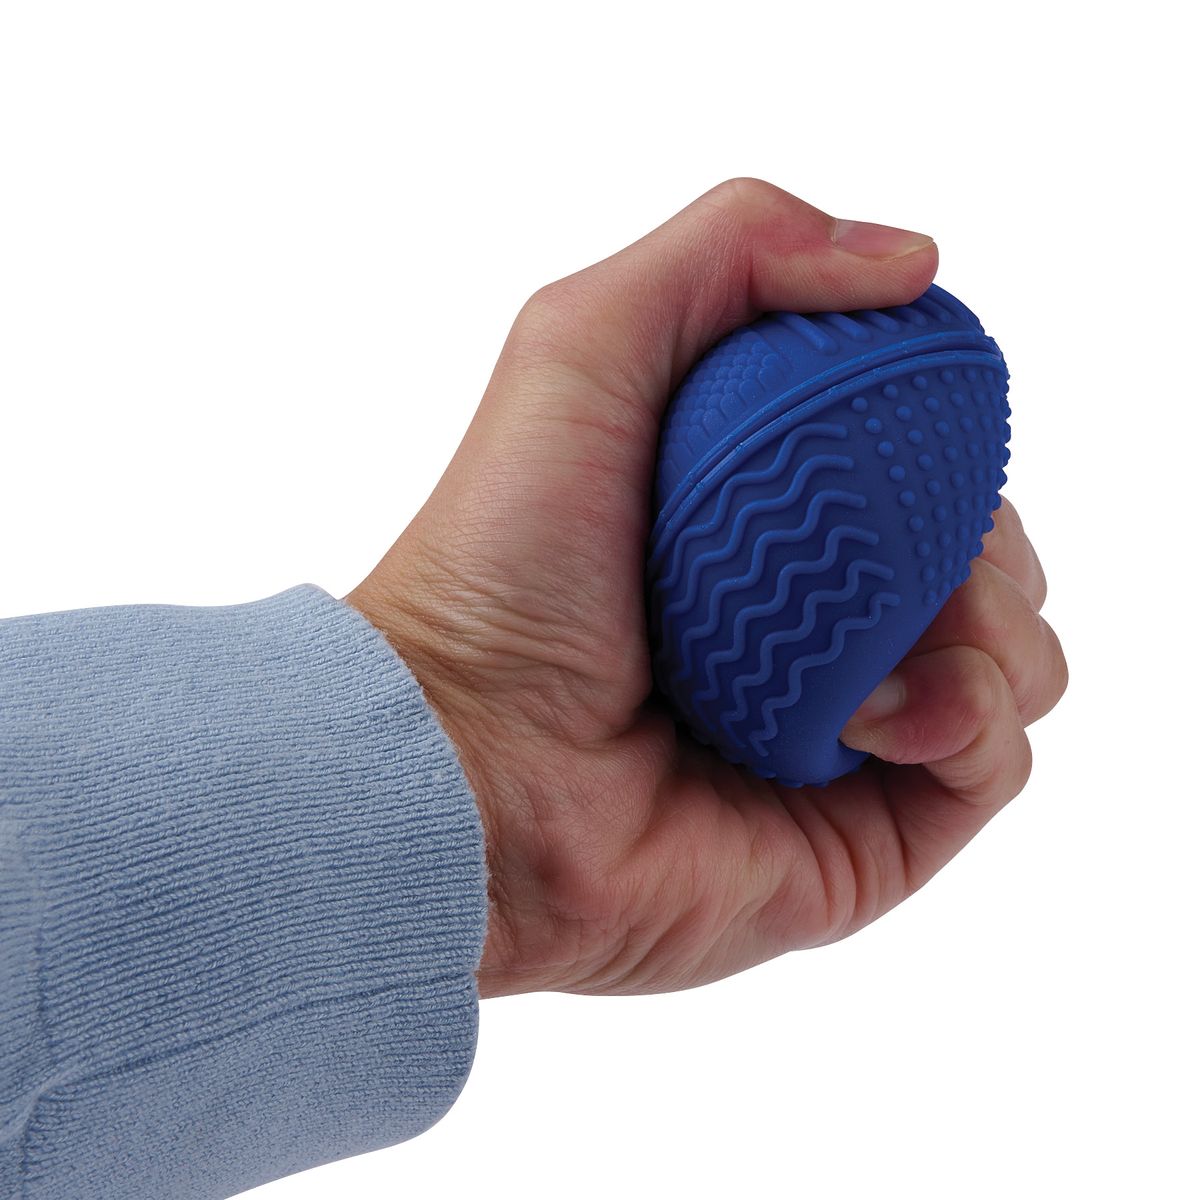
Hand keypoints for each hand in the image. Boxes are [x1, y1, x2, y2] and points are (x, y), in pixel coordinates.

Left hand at [346, 178, 1067, 998]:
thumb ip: (733, 249)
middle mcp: (812, 623)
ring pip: (1015, 660)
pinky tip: (877, 718)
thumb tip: (914, 263)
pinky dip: (974, 722)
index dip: (946, 433)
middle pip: (985, 558)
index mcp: (764, 519)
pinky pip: (994, 763)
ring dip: (996, 631)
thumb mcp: (585, 345)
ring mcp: (846, 731)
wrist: (467, 763)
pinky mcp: (866, 832)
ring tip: (888, 653)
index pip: (915, 462)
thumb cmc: (505, 560)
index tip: (925, 428)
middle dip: (985, 538)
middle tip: (912, 552)